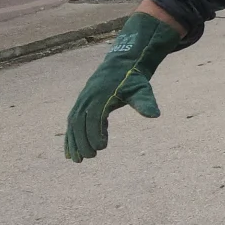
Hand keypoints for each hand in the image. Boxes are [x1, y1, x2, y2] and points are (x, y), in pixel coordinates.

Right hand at [64, 12, 181, 160]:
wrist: (120, 65)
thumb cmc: (133, 79)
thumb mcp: (141, 89)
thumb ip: (145, 102)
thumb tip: (155, 115)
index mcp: (101, 95)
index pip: (94, 117)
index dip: (95, 133)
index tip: (102, 147)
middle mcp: (88, 98)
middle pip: (80, 122)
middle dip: (83, 141)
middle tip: (91, 157)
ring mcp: (82, 101)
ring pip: (73, 123)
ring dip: (73, 142)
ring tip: (79, 160)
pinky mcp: (81, 104)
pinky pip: (72, 122)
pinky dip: (70, 137)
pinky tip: (71, 153)